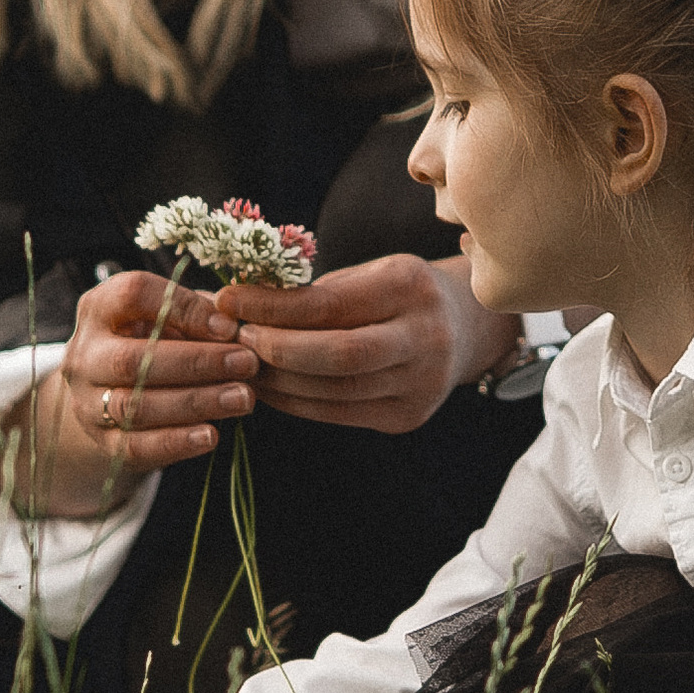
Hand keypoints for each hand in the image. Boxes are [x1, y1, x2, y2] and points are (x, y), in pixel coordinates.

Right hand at [2, 271, 259, 516]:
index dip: (183, 307)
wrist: (108, 392)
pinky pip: (135, 446)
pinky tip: (211, 435)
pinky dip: (176, 442)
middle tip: (247, 363)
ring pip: (137, 406)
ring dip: (196, 402)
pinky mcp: (102, 442)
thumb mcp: (165, 316)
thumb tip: (232, 326)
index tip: (228, 325)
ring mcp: (87, 402)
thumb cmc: (151, 340)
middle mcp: (84, 355)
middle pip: (132, 358)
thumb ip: (194, 312)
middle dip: (197, 361)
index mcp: (98, 308)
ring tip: (242, 398)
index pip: (132, 295)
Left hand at [224, 252, 513, 435]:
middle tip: (234, 339)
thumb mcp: (365, 274)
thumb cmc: (397, 293)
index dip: (273, 307)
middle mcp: (424, 338)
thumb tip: (231, 303)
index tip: (229, 300)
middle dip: (276, 349)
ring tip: (241, 364)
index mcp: (410, 286)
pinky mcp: (407, 418)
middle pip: (338, 354)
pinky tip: (270, 387)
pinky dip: (296, 401)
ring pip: (334, 391)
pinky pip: (338, 413)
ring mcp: (421, 384)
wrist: (464, 328)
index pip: (330, 303)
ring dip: (278, 380)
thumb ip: (310, 292)